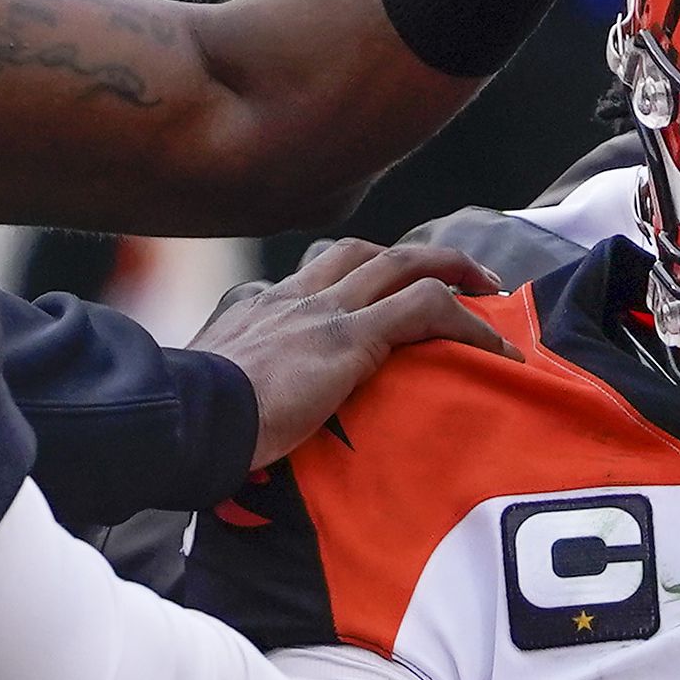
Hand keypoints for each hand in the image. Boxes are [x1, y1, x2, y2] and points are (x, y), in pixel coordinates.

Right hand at [194, 239, 515, 466]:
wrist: (183, 419)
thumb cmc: (184, 423)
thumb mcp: (203, 393)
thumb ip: (226, 390)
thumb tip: (227, 425)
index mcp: (256, 308)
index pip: (310, 275)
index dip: (352, 277)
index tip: (376, 296)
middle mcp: (292, 297)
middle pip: (361, 254)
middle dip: (412, 256)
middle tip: (453, 272)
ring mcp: (322, 312)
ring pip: (402, 265)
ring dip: (452, 271)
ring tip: (487, 293)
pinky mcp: (349, 338)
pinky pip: (426, 311)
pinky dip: (468, 326)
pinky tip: (495, 350)